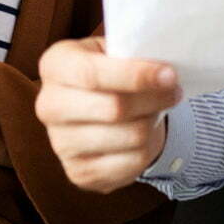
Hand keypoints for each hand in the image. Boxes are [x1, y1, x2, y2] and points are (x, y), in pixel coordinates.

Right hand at [35, 35, 180, 192]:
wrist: (96, 107)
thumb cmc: (108, 71)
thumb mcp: (113, 51)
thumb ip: (131, 55)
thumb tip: (164, 72)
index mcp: (54, 66)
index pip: (91, 75)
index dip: (135, 75)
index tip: (169, 74)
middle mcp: (49, 106)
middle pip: (114, 108)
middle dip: (152, 100)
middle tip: (174, 90)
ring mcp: (61, 144)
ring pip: (130, 137)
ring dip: (153, 122)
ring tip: (157, 109)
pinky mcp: (79, 173)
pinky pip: (132, 163)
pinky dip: (150, 147)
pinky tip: (147, 132)